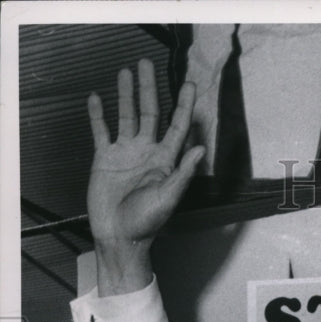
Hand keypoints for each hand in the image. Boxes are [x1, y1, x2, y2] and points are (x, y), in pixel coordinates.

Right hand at [87, 59, 204, 294]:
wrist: (120, 236)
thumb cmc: (148, 222)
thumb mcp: (169, 197)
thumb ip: (183, 172)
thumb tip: (200, 149)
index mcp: (166, 160)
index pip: (177, 126)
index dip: (183, 105)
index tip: (189, 84)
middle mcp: (147, 152)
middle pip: (149, 113)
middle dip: (149, 89)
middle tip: (147, 64)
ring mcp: (125, 153)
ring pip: (125, 116)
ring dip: (125, 94)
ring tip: (126, 72)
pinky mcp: (104, 159)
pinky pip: (101, 131)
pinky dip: (98, 115)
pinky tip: (96, 97)